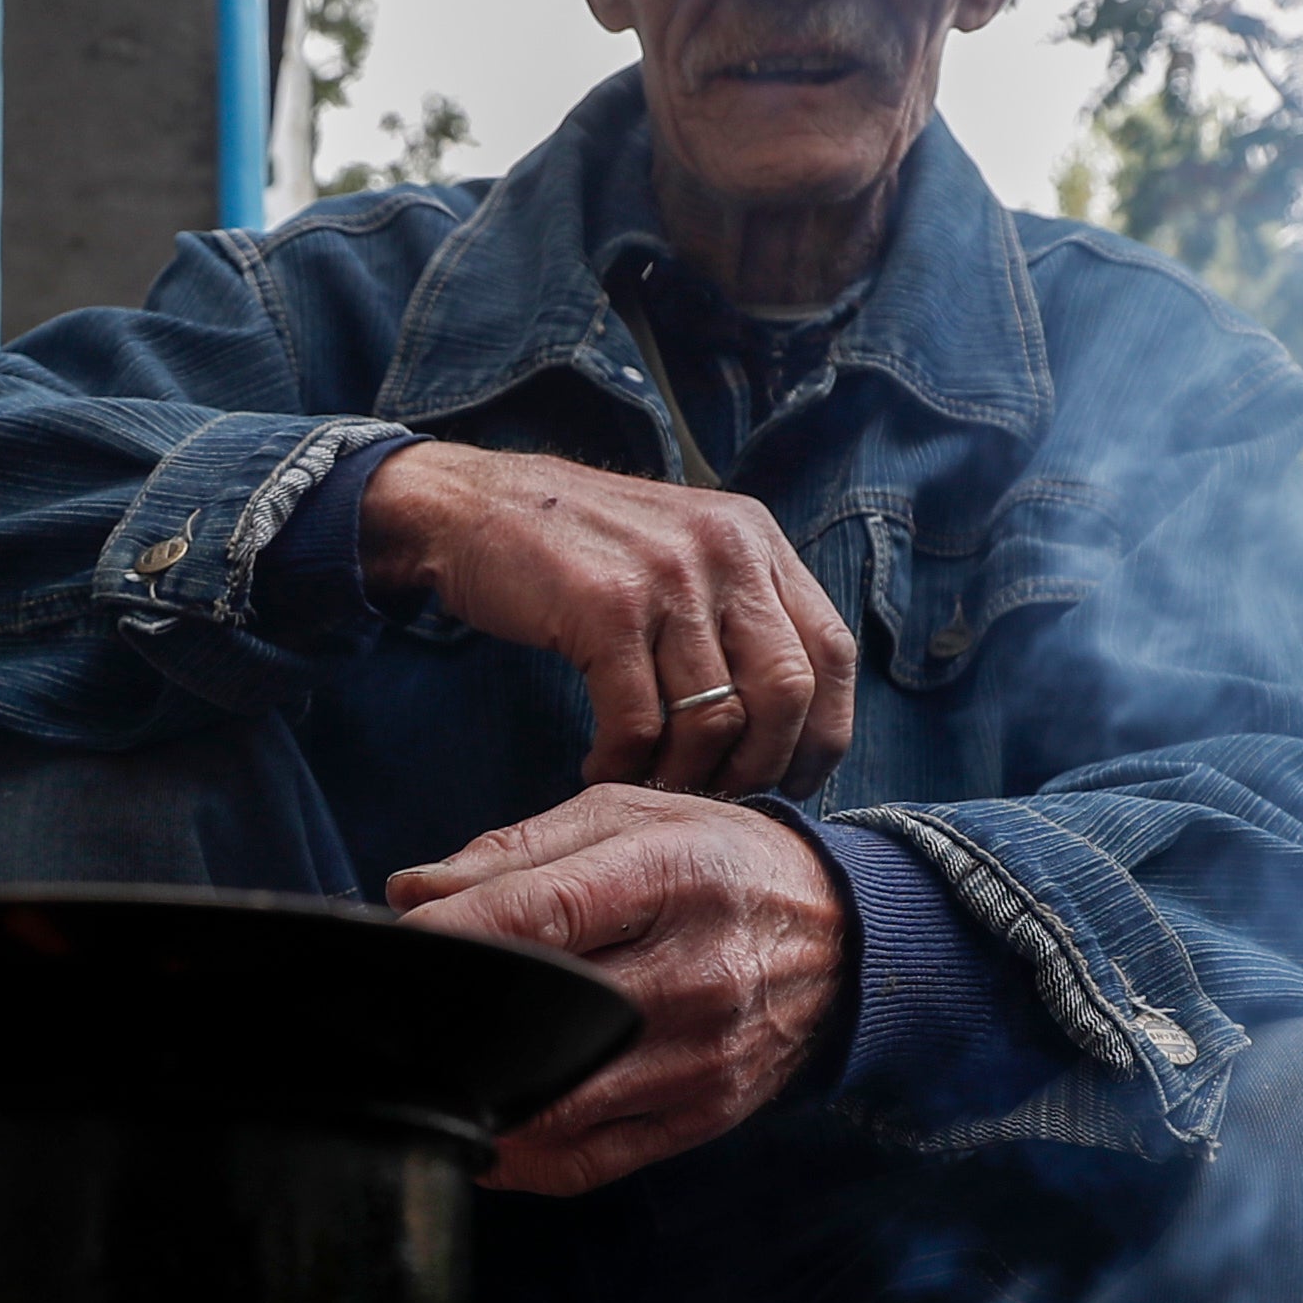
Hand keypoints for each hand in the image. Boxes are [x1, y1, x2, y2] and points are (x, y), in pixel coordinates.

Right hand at [358, 441, 856, 796]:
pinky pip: (639, 723)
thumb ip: (736, 614)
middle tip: (716, 797)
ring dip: (683, 775)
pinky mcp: (609, 608)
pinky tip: (599, 767)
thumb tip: (781, 724)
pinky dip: (623, 764)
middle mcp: (728, 552)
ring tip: (649, 787)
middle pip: (789, 693)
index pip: (833, 655)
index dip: (821, 734)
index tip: (788, 781)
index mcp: (757, 541)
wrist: (470, 506)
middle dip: (760, 767)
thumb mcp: (680, 553)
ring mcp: (670, 577)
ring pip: (715, 719)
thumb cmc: (576, 552)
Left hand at [391, 787, 846, 1191]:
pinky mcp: (702, 1116)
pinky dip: (522, 1160)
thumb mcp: (634, 819)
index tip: (395, 948)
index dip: (455, 935)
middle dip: (457, 1020)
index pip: (543, 913)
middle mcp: (693, 972)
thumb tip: (414, 892)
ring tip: (438, 1070)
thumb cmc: (722, 863)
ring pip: (556, 1105)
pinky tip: (486, 1133)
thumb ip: (518, 851)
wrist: (846, 937)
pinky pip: (589, 1161)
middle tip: (402, 1013)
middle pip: (544, 1016)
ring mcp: (700, 1057)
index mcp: (671, 877)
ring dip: (481, 1096)